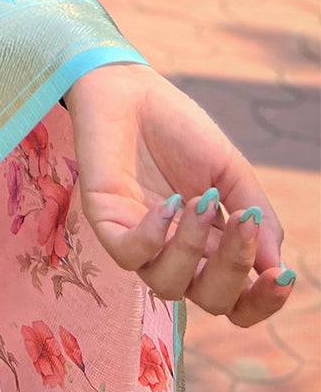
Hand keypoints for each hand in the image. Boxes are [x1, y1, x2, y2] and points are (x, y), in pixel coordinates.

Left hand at [65, 62, 294, 326]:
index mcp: (211, 246)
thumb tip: (276, 269)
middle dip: (234, 268)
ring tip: (201, 200)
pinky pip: (128, 256)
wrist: (131, 91)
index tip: (283, 276)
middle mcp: (175, 253)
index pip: (238, 300)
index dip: (262, 300)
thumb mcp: (232, 172)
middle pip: (211, 300)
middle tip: (244, 221)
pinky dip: (152, 237)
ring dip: (192, 247)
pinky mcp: (108, 222)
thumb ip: (257, 219)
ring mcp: (140, 240)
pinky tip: (171, 204)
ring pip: (168, 285)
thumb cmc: (181, 131)